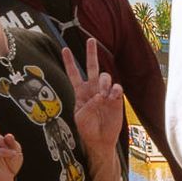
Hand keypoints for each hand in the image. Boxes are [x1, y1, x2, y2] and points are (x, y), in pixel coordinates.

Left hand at [61, 39, 124, 155]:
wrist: (100, 139)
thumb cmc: (88, 129)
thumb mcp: (80, 117)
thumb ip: (88, 105)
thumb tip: (99, 95)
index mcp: (80, 92)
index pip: (73, 73)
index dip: (69, 62)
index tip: (65, 49)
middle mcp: (92, 89)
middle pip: (92, 67)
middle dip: (91, 53)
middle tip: (91, 40)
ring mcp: (105, 92)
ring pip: (105, 76)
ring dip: (104, 83)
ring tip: (103, 95)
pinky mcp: (116, 98)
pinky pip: (117, 87)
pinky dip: (114, 90)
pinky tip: (112, 97)